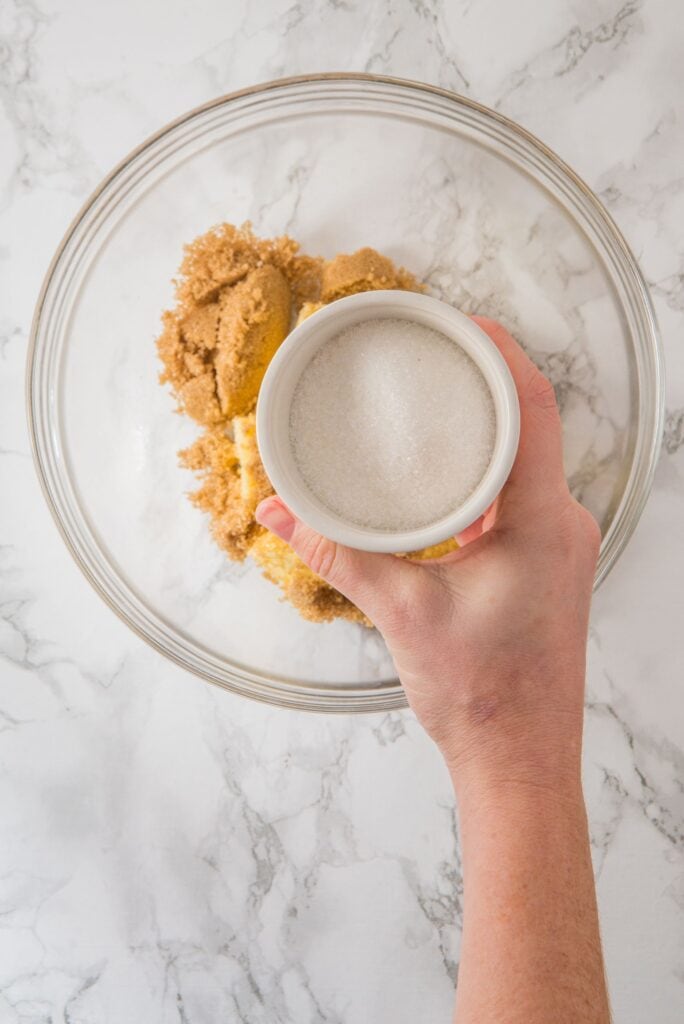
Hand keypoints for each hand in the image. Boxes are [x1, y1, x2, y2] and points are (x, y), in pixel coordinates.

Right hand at [256, 318, 600, 796]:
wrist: (519, 759)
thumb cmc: (482, 696)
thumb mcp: (399, 611)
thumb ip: (337, 553)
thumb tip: (280, 512)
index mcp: (540, 522)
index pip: (533, 409)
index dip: (503, 354)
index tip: (464, 321)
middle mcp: (560, 524)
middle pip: (531, 426)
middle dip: (484, 382)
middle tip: (434, 352)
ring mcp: (556, 545)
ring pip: (525, 461)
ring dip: (484, 429)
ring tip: (433, 401)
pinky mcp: (543, 563)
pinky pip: (517, 495)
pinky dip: (483, 472)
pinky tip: (444, 473)